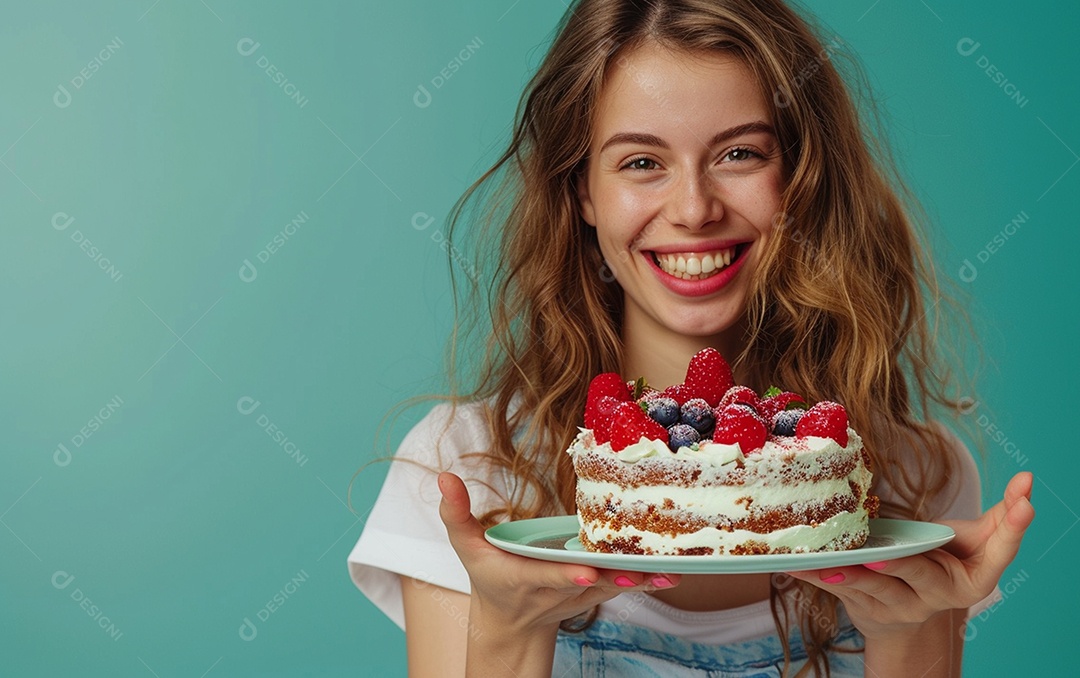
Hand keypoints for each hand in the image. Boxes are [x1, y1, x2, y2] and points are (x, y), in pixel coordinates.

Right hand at [437, 471, 679, 635]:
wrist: (511, 622)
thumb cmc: (488, 576)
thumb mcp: (465, 546)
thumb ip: (454, 513)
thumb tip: (445, 476)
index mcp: (524, 578)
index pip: (545, 576)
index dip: (566, 576)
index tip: (585, 574)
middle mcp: (557, 590)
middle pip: (588, 585)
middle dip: (614, 580)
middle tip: (640, 571)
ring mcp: (579, 596)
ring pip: (612, 588)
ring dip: (640, 581)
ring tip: (669, 570)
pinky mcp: (597, 594)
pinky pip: (623, 585)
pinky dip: (647, 579)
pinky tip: (675, 570)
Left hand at [783, 471, 1033, 638]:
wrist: (912, 616)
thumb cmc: (946, 564)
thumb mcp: (976, 543)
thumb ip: (1001, 515)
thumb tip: (1028, 478)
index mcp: (974, 578)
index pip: (998, 551)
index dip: (1012, 529)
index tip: (1023, 504)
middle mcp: (938, 596)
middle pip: (921, 576)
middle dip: (901, 566)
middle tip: (879, 557)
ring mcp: (901, 606)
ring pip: (873, 589)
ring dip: (849, 576)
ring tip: (829, 563)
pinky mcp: (867, 609)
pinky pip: (840, 592)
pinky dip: (818, 578)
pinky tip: (796, 566)